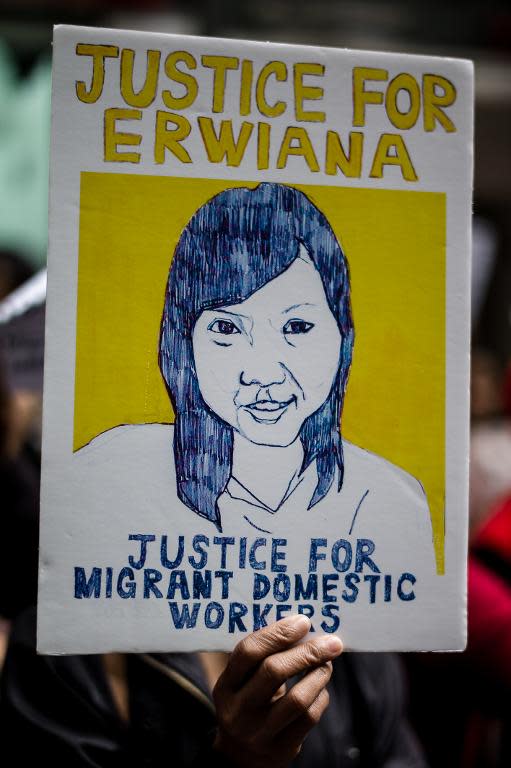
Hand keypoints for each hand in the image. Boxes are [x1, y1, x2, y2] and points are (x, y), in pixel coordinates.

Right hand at [212, 614, 342, 767]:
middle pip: (274, 671)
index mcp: (226, 685)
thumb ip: (262, 658)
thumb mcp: (242, 683)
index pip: (248, 652)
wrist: (241, 755)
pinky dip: (321, 696)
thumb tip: (301, 626)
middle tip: (330, 641)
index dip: (277, 633)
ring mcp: (259, 733)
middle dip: (307, 652)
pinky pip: (309, 718)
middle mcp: (238, 710)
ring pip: (298, 698)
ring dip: (319, 674)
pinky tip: (321, 687)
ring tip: (328, 662)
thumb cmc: (248, 703)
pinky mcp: (281, 749)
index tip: (302, 621)